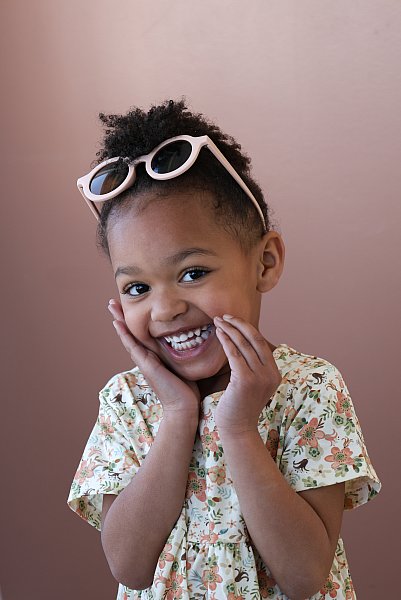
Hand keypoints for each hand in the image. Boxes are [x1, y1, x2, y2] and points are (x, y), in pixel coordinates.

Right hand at [108, 299, 199, 417]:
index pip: (141, 334)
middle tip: (112, 301)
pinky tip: (118, 323)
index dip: (133, 320)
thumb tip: (193, 340)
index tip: (128, 306)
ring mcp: (143, 361)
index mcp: (154, 356)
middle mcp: (146, 357)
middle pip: (130, 332)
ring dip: (119, 320)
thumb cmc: (186, 389)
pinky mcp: (146, 365)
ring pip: (128, 337)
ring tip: (111, 305)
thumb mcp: (183, 365)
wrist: (183, 407)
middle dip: (121, 316)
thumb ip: (183, 354)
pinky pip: (133, 346)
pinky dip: (124, 334)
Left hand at [213, 315, 281, 433]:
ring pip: (244, 345)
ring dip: (230, 330)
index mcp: (275, 373)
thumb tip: (242, 345)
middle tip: (224, 316)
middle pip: (255, 339)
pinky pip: (235, 355)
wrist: (238, 429)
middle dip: (239, 324)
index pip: (261, 343)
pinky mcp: (246, 381)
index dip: (247, 328)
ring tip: (218, 321)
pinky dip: (226, 341)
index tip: (233, 320)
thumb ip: (252, 367)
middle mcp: (271, 374)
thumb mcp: (253, 384)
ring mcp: (260, 378)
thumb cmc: (239, 406)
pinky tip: (218, 334)